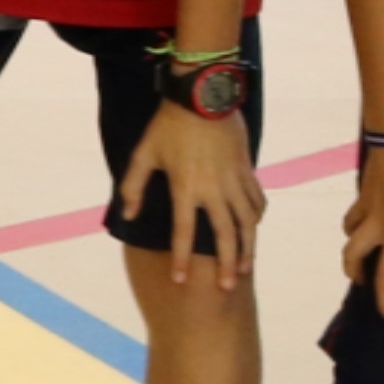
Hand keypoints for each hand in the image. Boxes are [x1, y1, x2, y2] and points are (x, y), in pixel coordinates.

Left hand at [122, 97, 264, 284]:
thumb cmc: (168, 125)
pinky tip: (254, 229)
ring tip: (243, 268)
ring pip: (246, 223)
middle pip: (224, 236)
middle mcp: (213, 190)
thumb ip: (133, 186)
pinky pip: (256, 200)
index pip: (183, 233)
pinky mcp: (246, 170)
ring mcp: (234, 181)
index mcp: (186, 188)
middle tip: (225, 288)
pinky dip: (256, 218)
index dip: (181, 258)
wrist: (203, 96)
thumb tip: (127, 214)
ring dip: (246, 248)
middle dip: (225, 264)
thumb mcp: (143, 154)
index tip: (180, 280)